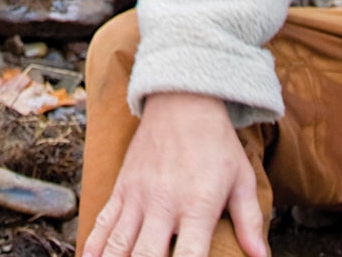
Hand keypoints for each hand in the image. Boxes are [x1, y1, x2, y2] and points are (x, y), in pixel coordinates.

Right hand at [83, 93, 267, 256]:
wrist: (182, 101)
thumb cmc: (216, 143)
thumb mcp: (242, 179)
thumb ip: (250, 221)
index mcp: (197, 205)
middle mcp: (163, 203)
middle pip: (144, 256)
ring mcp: (137, 195)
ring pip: (116, 244)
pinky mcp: (122, 187)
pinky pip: (101, 223)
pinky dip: (92, 248)